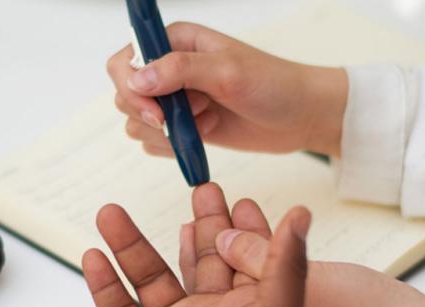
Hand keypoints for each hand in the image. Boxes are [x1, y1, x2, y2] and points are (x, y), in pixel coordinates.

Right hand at [82, 183, 310, 306]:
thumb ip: (285, 265)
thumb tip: (301, 216)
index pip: (240, 255)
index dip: (238, 224)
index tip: (235, 196)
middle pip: (198, 259)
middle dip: (196, 224)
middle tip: (195, 190)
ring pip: (148, 276)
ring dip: (130, 244)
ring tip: (111, 213)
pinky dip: (105, 284)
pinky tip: (95, 257)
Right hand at [107, 22, 347, 157]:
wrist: (299, 116)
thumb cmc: (273, 85)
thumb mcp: (228, 72)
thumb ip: (180, 71)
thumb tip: (136, 79)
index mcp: (175, 41)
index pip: (125, 62)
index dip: (132, 89)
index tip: (158, 112)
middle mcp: (168, 69)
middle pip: (125, 95)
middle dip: (152, 115)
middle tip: (193, 116)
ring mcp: (175, 100)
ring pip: (137, 123)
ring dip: (168, 132)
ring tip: (207, 122)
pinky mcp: (183, 126)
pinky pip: (155, 143)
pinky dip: (174, 147)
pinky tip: (206, 135)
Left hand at [180, 198, 424, 306]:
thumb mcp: (302, 285)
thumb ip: (258, 257)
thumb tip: (222, 238)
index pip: (205, 283)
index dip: (195, 246)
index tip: (188, 215)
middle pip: (217, 273)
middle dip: (210, 232)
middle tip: (204, 194)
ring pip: (239, 270)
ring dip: (232, 234)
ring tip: (220, 198)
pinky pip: (264, 273)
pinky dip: (257, 246)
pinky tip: (248, 217)